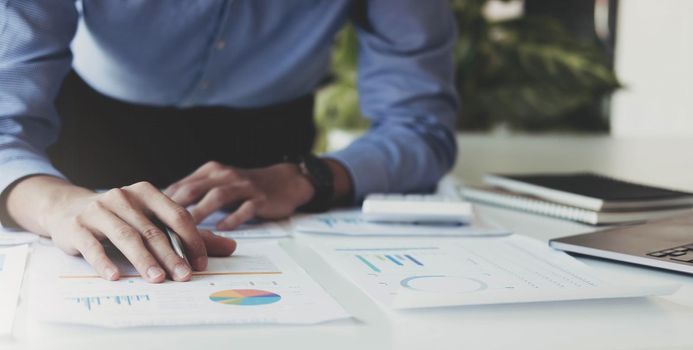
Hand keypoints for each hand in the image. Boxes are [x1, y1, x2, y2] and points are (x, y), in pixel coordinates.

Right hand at [34, 180, 235, 282]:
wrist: (68, 208)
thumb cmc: (121, 217)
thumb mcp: (155, 220)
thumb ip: (191, 235)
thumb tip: (231, 247)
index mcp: (148, 193)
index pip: (177, 215)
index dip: (191, 240)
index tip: (201, 264)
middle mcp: (124, 197)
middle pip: (152, 230)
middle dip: (171, 255)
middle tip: (184, 276)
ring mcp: (98, 210)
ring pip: (125, 237)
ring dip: (143, 260)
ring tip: (156, 279)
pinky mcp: (76, 226)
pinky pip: (92, 246)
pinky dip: (104, 262)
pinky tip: (116, 276)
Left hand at [164, 161, 314, 229]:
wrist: (285, 181)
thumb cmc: (247, 186)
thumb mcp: (219, 182)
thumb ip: (195, 191)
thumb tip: (162, 207)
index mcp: (211, 171)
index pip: (182, 186)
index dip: (162, 202)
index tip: (148, 219)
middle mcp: (225, 175)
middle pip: (195, 190)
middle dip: (175, 208)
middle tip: (159, 227)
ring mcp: (244, 186)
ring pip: (217, 197)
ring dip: (201, 213)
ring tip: (186, 230)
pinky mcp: (261, 198)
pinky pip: (245, 208)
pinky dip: (233, 218)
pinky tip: (223, 229)